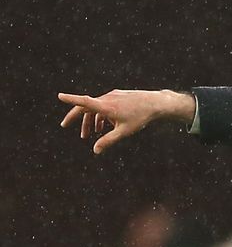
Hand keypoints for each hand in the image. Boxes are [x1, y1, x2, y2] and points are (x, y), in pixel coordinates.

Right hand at [58, 89, 195, 153]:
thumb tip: (95, 150)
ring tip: (91, 134)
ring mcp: (113, 96)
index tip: (59, 96)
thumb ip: (108, 141)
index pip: (84, 101)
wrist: (156, 103)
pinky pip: (105, 105)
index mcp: (106, 106)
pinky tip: (105, 127)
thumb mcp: (124, 132)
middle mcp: (107, 98)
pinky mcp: (119, 96)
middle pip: (86, 106)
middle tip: (65, 126)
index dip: (70, 99)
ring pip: (96, 107)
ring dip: (91, 120)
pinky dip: (101, 115)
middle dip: (76, 117)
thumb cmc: (141, 117)